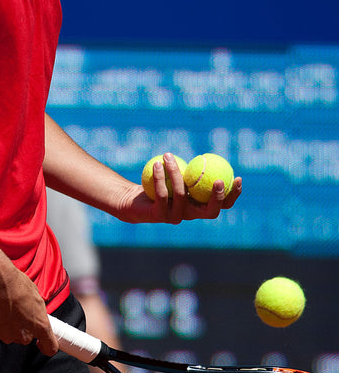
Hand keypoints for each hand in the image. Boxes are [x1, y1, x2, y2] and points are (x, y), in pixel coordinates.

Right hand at [0, 248, 58, 355]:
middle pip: (26, 338)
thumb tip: (35, 313)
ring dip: (8, 325)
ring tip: (4, 308)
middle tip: (17, 312)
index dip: (47, 347)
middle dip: (23, 328)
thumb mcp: (35, 295)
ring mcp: (7, 336)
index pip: (50, 347)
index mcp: (40, 325)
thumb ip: (37, 311)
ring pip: (10, 334)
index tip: (42, 344)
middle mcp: (24, 335)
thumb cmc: (15, 283)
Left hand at [116, 152, 241, 224]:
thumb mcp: (178, 174)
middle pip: (210, 212)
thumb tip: (210, 155)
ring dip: (176, 172)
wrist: (133, 200)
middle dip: (218, 197)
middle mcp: (189, 214)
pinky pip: (162, 194)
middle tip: (219, 179)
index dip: (233, 195)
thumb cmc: (159, 185)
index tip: (238, 177)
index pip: (222, 205)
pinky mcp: (159, 216)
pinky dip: (160, 177)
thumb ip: (193, 170)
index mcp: (198, 206)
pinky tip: (158, 164)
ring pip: (181, 195)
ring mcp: (174, 217)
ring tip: (169, 156)